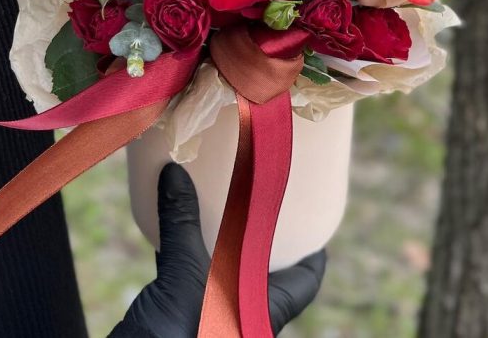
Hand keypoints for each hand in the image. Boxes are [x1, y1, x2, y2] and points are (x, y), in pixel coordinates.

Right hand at [110, 163, 325, 336]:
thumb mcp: (184, 280)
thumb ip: (181, 225)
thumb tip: (175, 173)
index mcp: (261, 311)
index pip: (304, 281)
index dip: (313, 252)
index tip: (316, 219)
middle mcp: (241, 312)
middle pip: (264, 269)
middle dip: (260, 233)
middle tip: (259, 194)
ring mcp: (210, 313)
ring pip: (223, 267)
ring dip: (218, 235)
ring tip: (219, 196)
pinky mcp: (177, 314)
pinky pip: (188, 272)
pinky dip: (182, 246)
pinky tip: (172, 222)